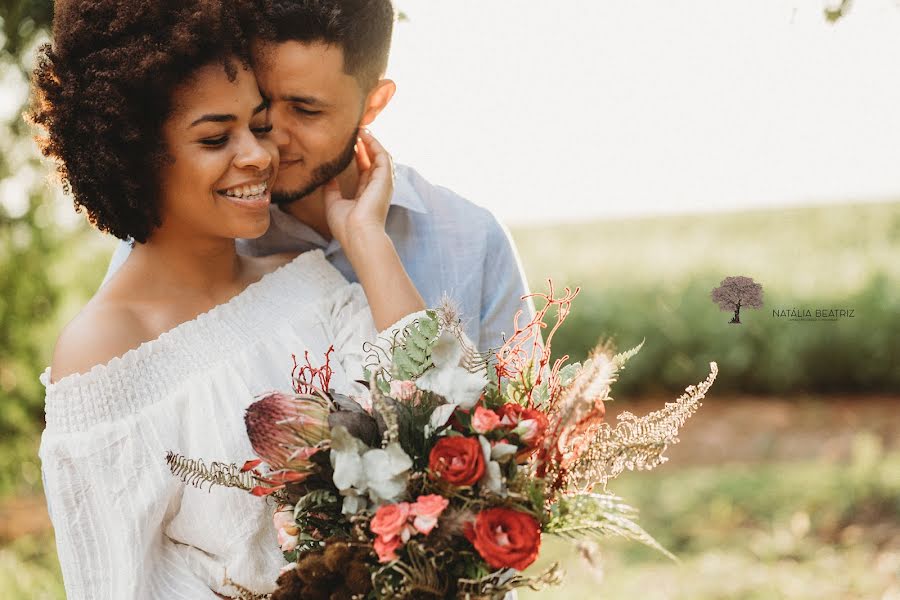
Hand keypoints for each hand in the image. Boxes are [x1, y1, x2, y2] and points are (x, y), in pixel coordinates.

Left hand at [323, 129, 393, 250]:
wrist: (358, 235)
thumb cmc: (346, 226)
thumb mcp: (333, 203)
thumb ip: (331, 189)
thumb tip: (326, 176)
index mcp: (366, 195)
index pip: (364, 170)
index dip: (358, 155)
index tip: (349, 143)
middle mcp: (377, 188)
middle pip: (373, 161)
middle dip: (365, 145)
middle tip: (354, 130)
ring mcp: (383, 183)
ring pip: (380, 156)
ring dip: (371, 141)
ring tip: (360, 128)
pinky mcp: (385, 178)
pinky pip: (382, 155)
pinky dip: (374, 144)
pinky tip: (364, 134)